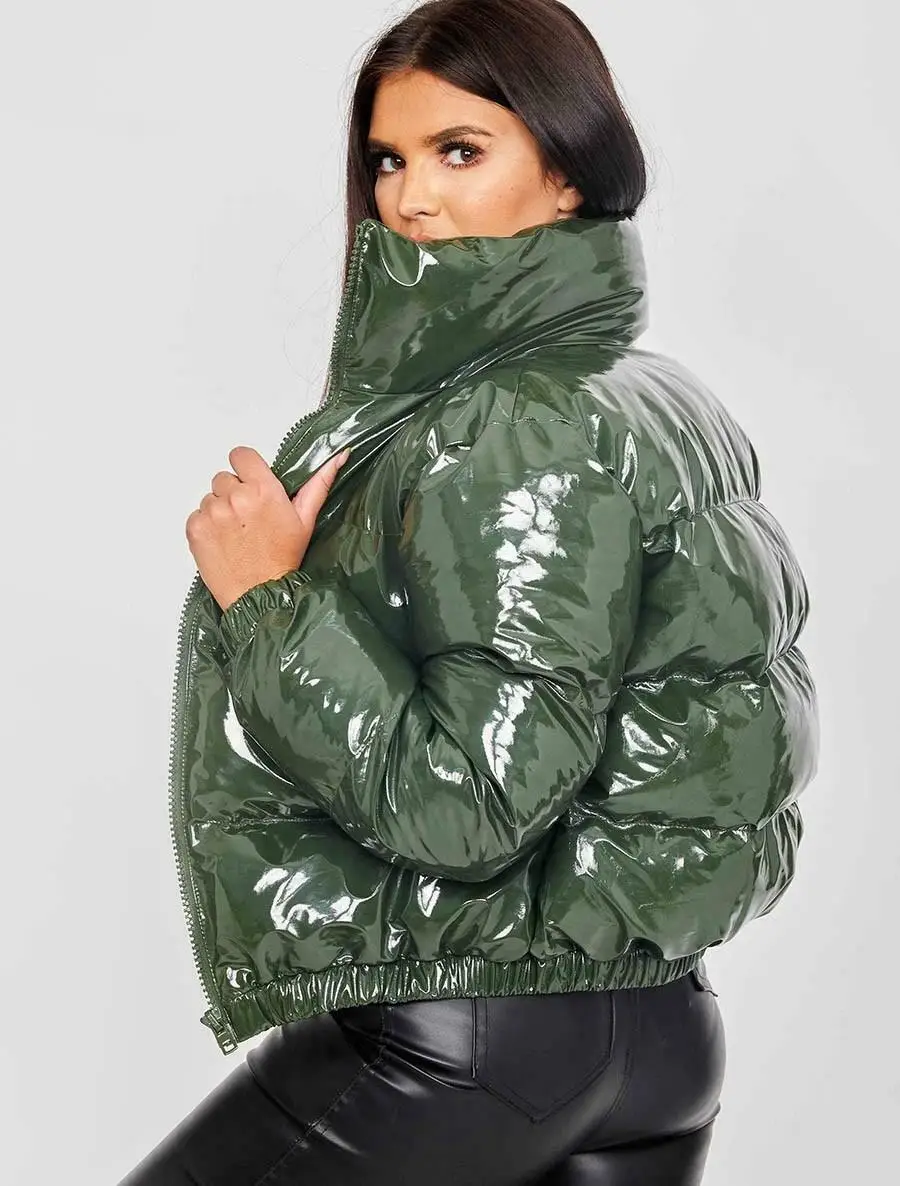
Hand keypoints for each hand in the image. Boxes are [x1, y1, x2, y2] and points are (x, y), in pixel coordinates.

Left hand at [185, 445, 350, 611]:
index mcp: (262, 490)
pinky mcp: (195, 529)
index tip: (250, 482)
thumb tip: (339, 456)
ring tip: (236, 533)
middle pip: (224, 478)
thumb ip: (319, 483)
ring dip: (219, 510)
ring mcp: (212, 513)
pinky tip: (222, 540)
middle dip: (234, 493)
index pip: (240, 455)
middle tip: (248, 518)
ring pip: (210, 498)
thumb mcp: (305, 520)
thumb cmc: (283, 558)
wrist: (260, 594)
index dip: (245, 467)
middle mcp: (235, 497)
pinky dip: (206, 526)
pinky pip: (196, 515)